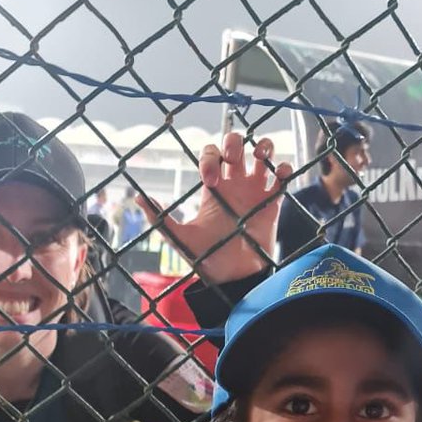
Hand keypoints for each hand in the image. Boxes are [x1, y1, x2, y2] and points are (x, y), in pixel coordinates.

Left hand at [138, 132, 290, 283]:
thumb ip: (160, 219)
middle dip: (234, 142)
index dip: (210, 158)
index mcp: (213, 189)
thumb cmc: (207, 260)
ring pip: (262, 154)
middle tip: (233, 159)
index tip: (210, 180)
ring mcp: (254, 192)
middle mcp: (234, 185)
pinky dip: (284, 167)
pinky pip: (282, 176)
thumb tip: (137, 198)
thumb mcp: (180, 238)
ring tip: (261, 155)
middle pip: (236, 146)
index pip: (211, 155)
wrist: (233, 279)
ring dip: (263, 145)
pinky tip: (279, 175)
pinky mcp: (272, 203)